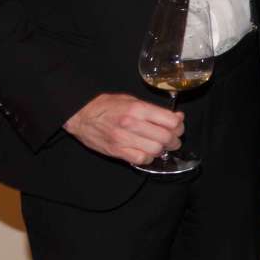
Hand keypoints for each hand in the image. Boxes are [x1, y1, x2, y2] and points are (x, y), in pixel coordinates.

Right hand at [64, 93, 184, 166]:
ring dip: (162, 150)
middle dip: (174, 140)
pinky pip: (141, 159)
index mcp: (138, 109)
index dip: (179, 126)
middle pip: (165, 138)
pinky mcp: (117, 151)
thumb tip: (177, 117)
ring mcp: (123, 139)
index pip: (170, 121)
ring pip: (155, 150)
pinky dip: (148, 157)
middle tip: (172, 139)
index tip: (177, 126)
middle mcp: (131, 124)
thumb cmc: (107, 106)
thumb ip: (155, 110)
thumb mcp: (132, 100)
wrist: (81, 115)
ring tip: (160, 145)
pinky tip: (146, 152)